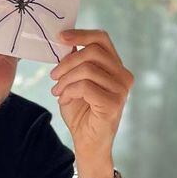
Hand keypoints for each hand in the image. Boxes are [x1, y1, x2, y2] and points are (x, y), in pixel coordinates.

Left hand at [50, 29, 132, 177]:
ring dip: (65, 80)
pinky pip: (85, 87)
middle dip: (67, 62)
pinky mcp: (113, 104)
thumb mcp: (74, 82)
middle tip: (53, 76)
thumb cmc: (82, 113)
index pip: (102, 39)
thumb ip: (74, 63)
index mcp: (115, 67)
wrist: (87, 143)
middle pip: (93, 51)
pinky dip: (69, 91)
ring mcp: (121, 90)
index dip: (81, 34)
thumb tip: (66, 43)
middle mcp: (123, 76)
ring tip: (57, 91)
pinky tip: (64, 100)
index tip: (60, 37)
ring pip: (87, 69)